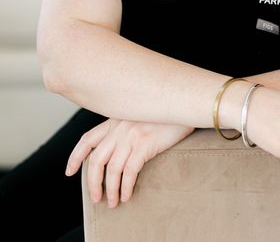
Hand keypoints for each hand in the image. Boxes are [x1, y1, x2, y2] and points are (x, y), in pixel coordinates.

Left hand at [65, 119, 194, 207]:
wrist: (184, 103)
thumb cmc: (164, 111)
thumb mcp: (139, 114)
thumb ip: (126, 126)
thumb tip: (118, 150)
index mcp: (114, 119)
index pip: (87, 139)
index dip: (76, 156)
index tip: (69, 172)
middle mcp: (119, 127)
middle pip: (96, 160)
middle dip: (92, 182)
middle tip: (96, 198)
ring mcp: (131, 135)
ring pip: (111, 169)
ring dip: (110, 190)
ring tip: (113, 202)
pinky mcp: (145, 143)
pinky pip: (129, 172)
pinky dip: (125, 187)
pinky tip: (127, 195)